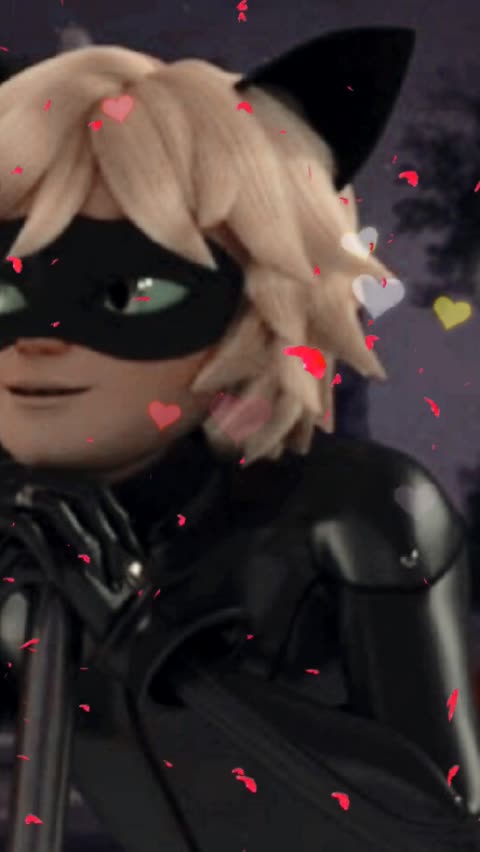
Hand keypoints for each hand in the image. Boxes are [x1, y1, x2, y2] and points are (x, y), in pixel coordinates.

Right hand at [0, 463, 146, 640]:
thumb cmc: (1, 535)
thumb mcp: (28, 519)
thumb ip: (59, 521)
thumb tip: (104, 540)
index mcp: (42, 473)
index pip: (94, 489)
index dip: (118, 518)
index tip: (135, 549)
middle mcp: (28, 474)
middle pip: (84, 495)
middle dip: (110, 533)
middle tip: (124, 568)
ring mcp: (8, 490)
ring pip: (58, 509)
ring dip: (84, 542)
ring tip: (99, 572)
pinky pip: (26, 529)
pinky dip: (46, 553)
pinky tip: (59, 576)